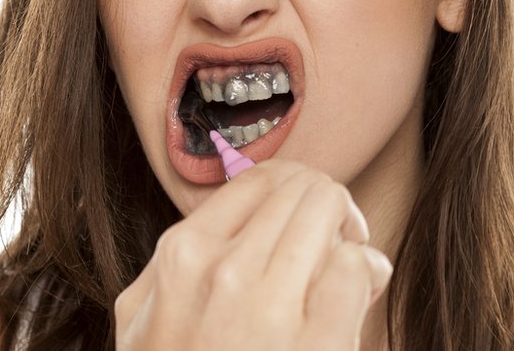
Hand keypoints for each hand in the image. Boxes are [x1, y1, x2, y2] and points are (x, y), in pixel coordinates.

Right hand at [114, 160, 392, 350]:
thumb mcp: (147, 322)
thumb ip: (180, 265)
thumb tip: (247, 225)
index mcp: (180, 258)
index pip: (260, 179)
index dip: (296, 192)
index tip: (307, 222)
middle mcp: (221, 270)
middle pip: (305, 188)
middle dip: (329, 208)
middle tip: (334, 243)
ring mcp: (268, 306)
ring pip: (333, 211)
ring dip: (350, 235)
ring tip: (344, 268)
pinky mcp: (318, 344)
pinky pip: (358, 266)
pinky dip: (366, 274)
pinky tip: (356, 299)